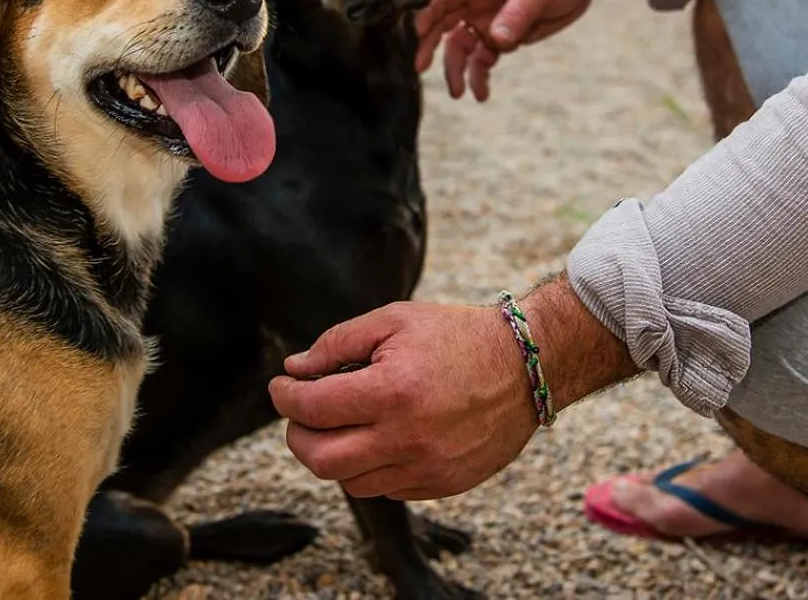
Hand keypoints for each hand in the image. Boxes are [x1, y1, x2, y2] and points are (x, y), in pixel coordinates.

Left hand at [268, 302, 537, 500]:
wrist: (526, 366)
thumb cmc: (457, 335)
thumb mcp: (395, 319)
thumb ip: (337, 343)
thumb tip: (295, 370)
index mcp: (392, 390)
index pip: (312, 408)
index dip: (285, 397)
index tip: (282, 386)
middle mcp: (407, 437)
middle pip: (321, 459)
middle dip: (297, 436)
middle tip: (299, 414)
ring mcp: (426, 467)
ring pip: (350, 481)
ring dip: (332, 455)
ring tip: (338, 425)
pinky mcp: (442, 484)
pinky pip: (386, 488)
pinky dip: (368, 467)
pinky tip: (375, 438)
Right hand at [412, 0, 600, 100]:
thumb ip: (516, 13)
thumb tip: (496, 40)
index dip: (430, 13)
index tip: (418, 34)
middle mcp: (478, 2)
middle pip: (445, 24)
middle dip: (430, 46)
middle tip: (421, 69)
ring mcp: (488, 21)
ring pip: (462, 48)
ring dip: (457, 69)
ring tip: (458, 93)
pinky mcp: (502, 38)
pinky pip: (484, 59)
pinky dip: (480, 76)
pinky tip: (481, 93)